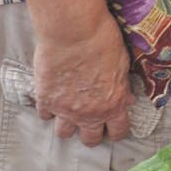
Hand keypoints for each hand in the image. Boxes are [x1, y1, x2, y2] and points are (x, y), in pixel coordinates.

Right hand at [32, 21, 133, 146]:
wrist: (73, 31)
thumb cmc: (103, 40)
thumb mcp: (122, 63)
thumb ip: (122, 86)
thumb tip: (126, 99)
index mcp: (113, 104)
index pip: (118, 131)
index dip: (117, 131)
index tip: (114, 128)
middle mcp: (89, 113)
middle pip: (90, 140)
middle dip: (92, 133)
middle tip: (91, 122)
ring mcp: (65, 109)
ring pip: (64, 133)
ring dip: (68, 124)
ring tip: (70, 112)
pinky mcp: (45, 100)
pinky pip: (45, 115)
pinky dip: (49, 109)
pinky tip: (53, 97)